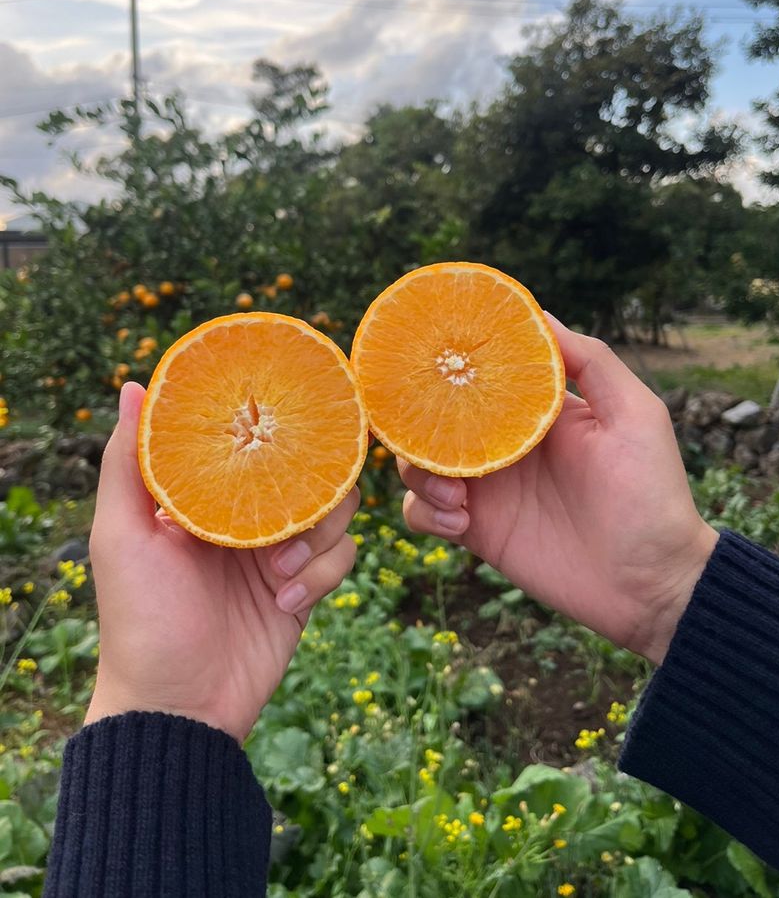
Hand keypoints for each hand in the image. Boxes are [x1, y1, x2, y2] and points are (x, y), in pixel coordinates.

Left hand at [85, 382, 356, 742]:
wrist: (179, 708)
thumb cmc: (140, 619)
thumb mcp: (121, 534)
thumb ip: (128, 463)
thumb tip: (132, 386)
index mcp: (204, 497)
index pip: (251, 441)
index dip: (273, 424)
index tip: (292, 409)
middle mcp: (244, 517)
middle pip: (305, 468)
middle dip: (308, 484)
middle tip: (294, 502)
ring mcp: (278, 551)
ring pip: (334, 509)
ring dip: (316, 536)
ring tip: (279, 569)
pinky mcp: (306, 587)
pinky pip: (343, 557)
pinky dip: (323, 575)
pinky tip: (287, 599)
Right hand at [400, 316, 717, 664]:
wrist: (650, 584)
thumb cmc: (652, 494)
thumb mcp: (635, 414)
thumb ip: (591, 361)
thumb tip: (538, 314)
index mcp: (533, 410)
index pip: (476, 375)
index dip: (445, 366)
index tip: (424, 360)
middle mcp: (502, 443)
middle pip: (432, 418)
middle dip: (417, 425)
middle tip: (429, 441)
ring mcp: (486, 488)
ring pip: (418, 464)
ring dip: (420, 473)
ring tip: (457, 494)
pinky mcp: (477, 531)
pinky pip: (423, 513)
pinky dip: (427, 512)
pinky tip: (461, 522)